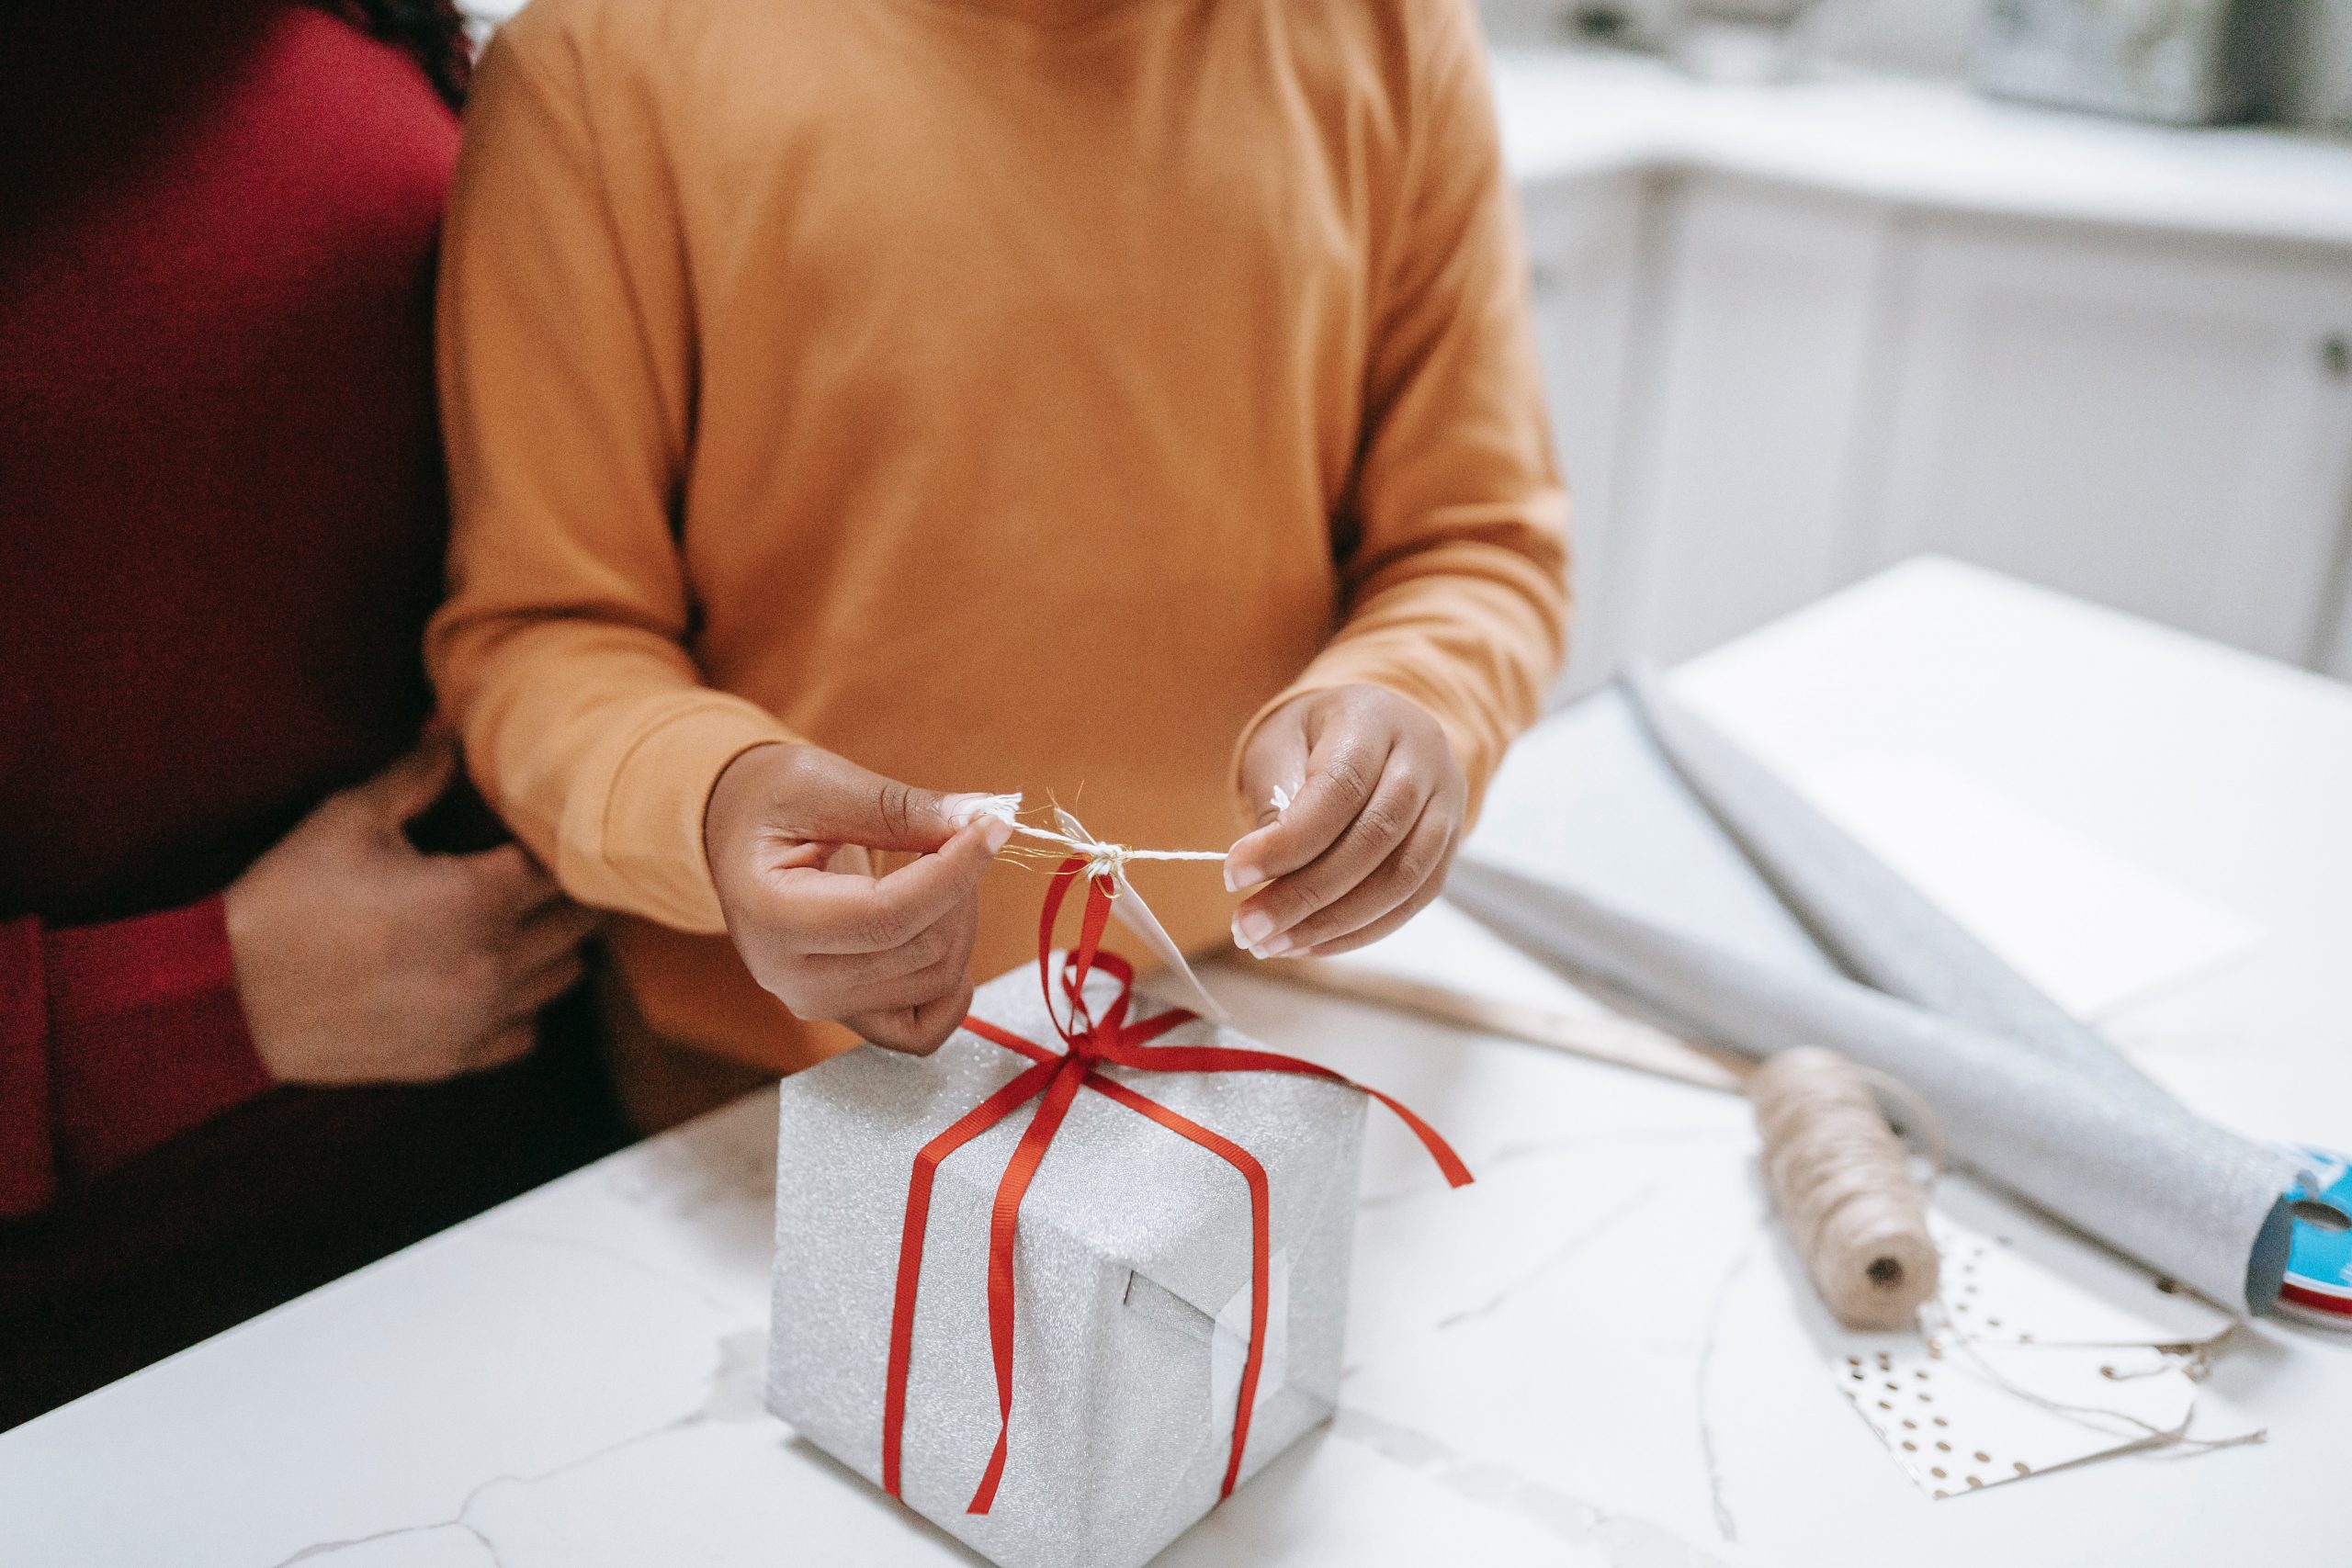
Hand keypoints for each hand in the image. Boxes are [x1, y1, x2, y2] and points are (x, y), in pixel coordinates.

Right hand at [224, 730, 597, 1084]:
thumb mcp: (349, 820)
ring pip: (565, 977)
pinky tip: (487, 980)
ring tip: (514, 923)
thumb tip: (454, 731)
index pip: (561, 864)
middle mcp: (494, 962)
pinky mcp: (456, 1059)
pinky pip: (527, 1032)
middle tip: (528, 873)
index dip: (547, 843)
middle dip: (562, 892)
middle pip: (577, 920)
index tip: (524, 833)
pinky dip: (521, 1005)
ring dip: (552, 946)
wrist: (229, 999)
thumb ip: (417, 774)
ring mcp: (479, 1017)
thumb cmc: (286, 901)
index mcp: (476, 897)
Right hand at [703, 743, 1012, 1054]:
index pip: (889, 915)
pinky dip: (952, 991)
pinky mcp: (846, 1014)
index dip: (954, 872)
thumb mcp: (820, 783)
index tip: (990, 827)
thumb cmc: (769, 802)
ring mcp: (819, 1004)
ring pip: (933, 983)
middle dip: (960, 886)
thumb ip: (898, 807)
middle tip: (954, 833)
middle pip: (920, 950)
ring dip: (961, 921)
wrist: (739, 837)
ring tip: (940, 868)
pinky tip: (948, 935)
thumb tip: (977, 819)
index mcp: (771, 916)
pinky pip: (921, 1032)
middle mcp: (791, 977)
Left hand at [1225, 684, 1466, 959]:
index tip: (1233, 876)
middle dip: (1304, 894)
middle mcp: (1424, 760)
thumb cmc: (1313, 737)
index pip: (1340, 788)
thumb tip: (1263, 874)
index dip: (1288, 841)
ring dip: (1331, 923)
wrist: (1372, 728)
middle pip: (1374, 839)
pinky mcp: (1449, 849)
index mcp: (1375, 720)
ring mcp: (1446, 807)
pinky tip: (1308, 942)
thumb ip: (1275, 801)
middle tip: (1247, 927)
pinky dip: (1358, 931)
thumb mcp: (1280, 745)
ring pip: (1400, 880)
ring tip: (1271, 944)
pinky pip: (1410, 902)